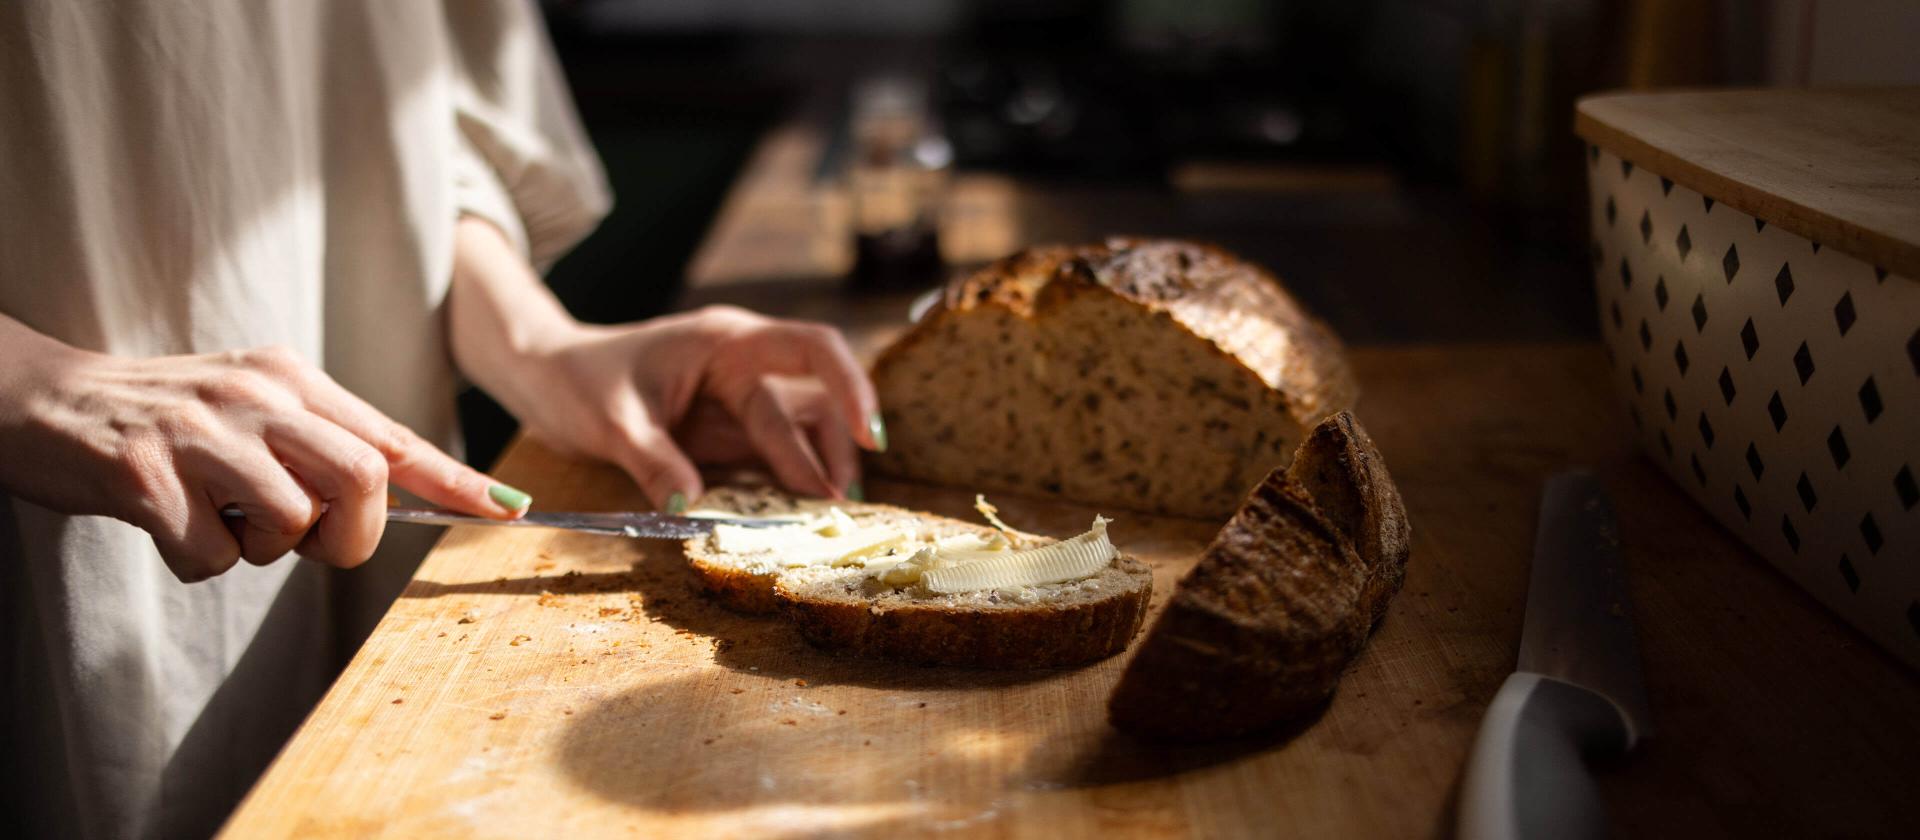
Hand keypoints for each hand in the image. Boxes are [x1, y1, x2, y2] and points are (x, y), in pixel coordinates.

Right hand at [0, 337, 526, 581]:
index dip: (456, 479)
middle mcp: (256, 396)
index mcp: (290, 379)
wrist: (43, 402)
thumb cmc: (165, 421)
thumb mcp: (252, 410)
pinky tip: (168, 523)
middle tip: (304, 536)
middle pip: (361, 480)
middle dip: (348, 532)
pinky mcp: (145, 475)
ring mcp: (199, 432)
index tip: (510, 508)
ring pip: (290, 523)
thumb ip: (320, 444)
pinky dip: (198, 561)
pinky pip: (213, 557)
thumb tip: (390, 498)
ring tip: (218, 514)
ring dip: (261, 547)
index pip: (391, 436)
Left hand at [480, 306, 881, 508]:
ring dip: (818, 467)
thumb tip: (690, 504)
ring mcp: (736, 399)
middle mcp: (743, 365)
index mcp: (726, 343)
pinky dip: (789, 481)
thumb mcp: (608, 421)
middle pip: (814, 401)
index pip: (813, 348)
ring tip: (828, 514)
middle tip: (839, 507)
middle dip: (833, 451)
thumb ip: (652, 460)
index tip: (870, 433)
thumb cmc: (576, 381)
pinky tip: (798, 513)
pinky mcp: (725, 431)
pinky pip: (771, 453)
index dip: (850, 386)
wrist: (545, 379)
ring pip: (801, 428)